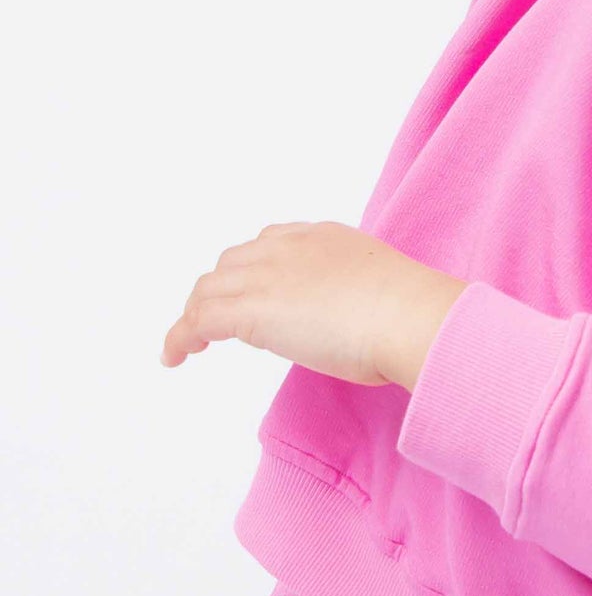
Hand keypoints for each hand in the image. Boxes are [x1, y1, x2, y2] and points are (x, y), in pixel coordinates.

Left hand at [159, 220, 467, 389]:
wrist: (409, 315)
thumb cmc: (413, 312)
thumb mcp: (381, 288)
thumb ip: (357, 295)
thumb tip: (357, 323)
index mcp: (322, 237)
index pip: (270, 244)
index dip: (254, 269)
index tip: (255, 291)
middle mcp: (287, 247)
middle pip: (232, 263)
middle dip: (220, 289)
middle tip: (218, 321)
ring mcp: (266, 275)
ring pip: (209, 289)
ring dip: (197, 314)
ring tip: (189, 342)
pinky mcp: (249, 310)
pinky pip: (198, 320)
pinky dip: (180, 337)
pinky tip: (175, 357)